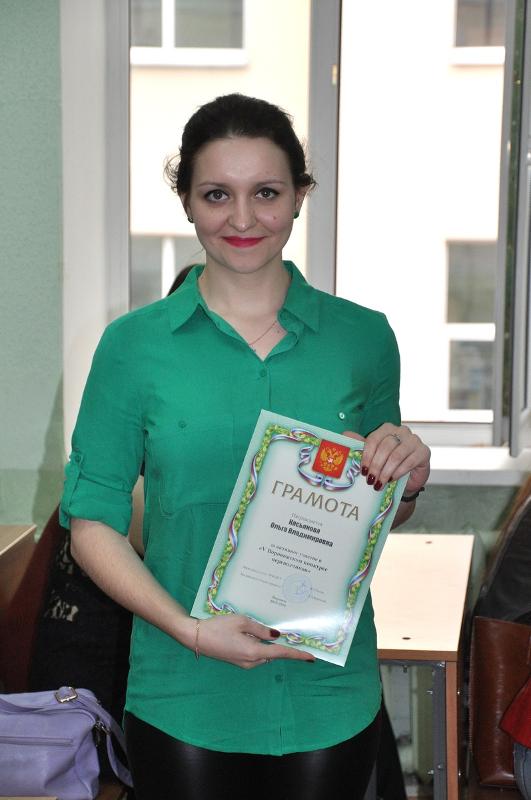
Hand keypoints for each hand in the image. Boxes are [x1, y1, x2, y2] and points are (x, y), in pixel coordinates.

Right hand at [194, 614, 314, 668]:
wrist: (196, 638)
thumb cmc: (218, 627)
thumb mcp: (242, 622)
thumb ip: (261, 629)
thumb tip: (276, 636)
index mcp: (254, 652)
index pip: (281, 653)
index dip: (297, 654)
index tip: (311, 657)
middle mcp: (251, 661)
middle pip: (273, 653)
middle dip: (281, 645)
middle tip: (292, 634)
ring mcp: (244, 663)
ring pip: (264, 654)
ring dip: (268, 645)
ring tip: (267, 630)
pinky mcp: (238, 661)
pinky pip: (255, 654)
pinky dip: (259, 646)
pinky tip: (254, 634)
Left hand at [343, 423, 429, 494]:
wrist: (405, 481)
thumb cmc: (386, 466)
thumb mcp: (372, 457)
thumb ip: (359, 444)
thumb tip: (345, 433)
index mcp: (387, 429)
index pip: (374, 439)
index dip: (367, 455)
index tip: (362, 470)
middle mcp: (402, 431)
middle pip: (385, 447)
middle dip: (376, 465)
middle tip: (370, 480)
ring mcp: (414, 440)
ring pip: (397, 455)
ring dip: (386, 471)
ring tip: (380, 482)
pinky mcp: (424, 452)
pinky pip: (410, 461)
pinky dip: (399, 472)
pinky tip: (392, 479)